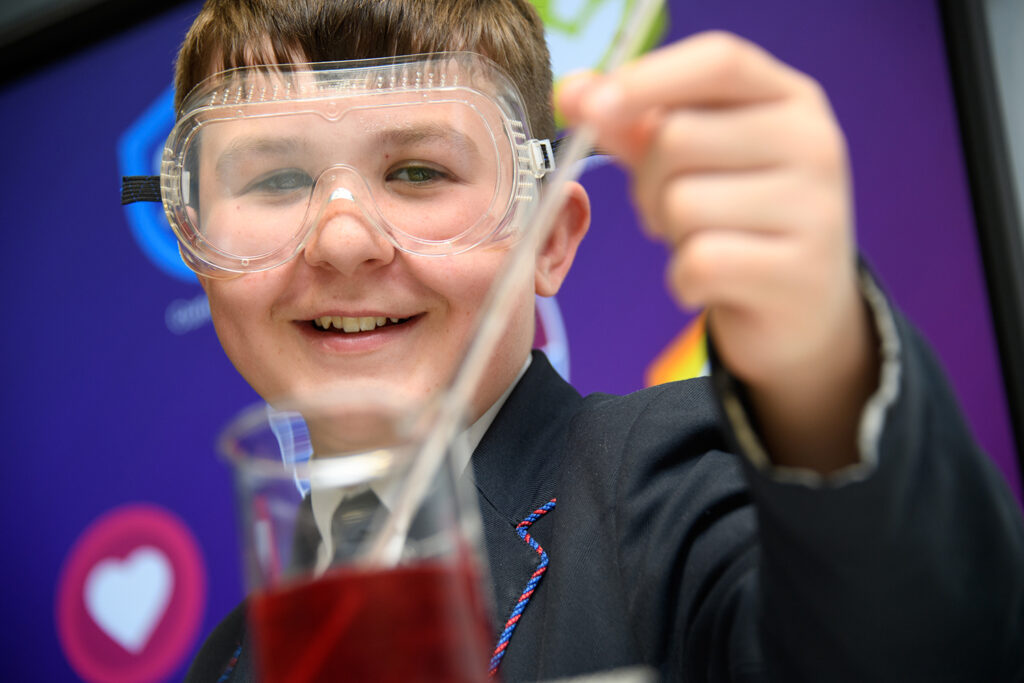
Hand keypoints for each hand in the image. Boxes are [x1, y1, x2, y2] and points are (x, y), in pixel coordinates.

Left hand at [558, 32, 877, 469]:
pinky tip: (708, 283)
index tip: (588, 107)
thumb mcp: (692, 161)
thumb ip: (633, 123)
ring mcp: (816, 208)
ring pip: (682, 203)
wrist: (799, 308)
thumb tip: (572, 93)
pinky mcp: (799, 272)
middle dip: (647, 181)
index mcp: (790, 98)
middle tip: (668, 209)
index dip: (646, 78)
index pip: (719, 60)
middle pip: (678, 138)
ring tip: (700, 243)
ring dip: (669, 233)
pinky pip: (699, 261)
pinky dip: (683, 279)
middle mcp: (814, 142)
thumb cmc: (735, 218)